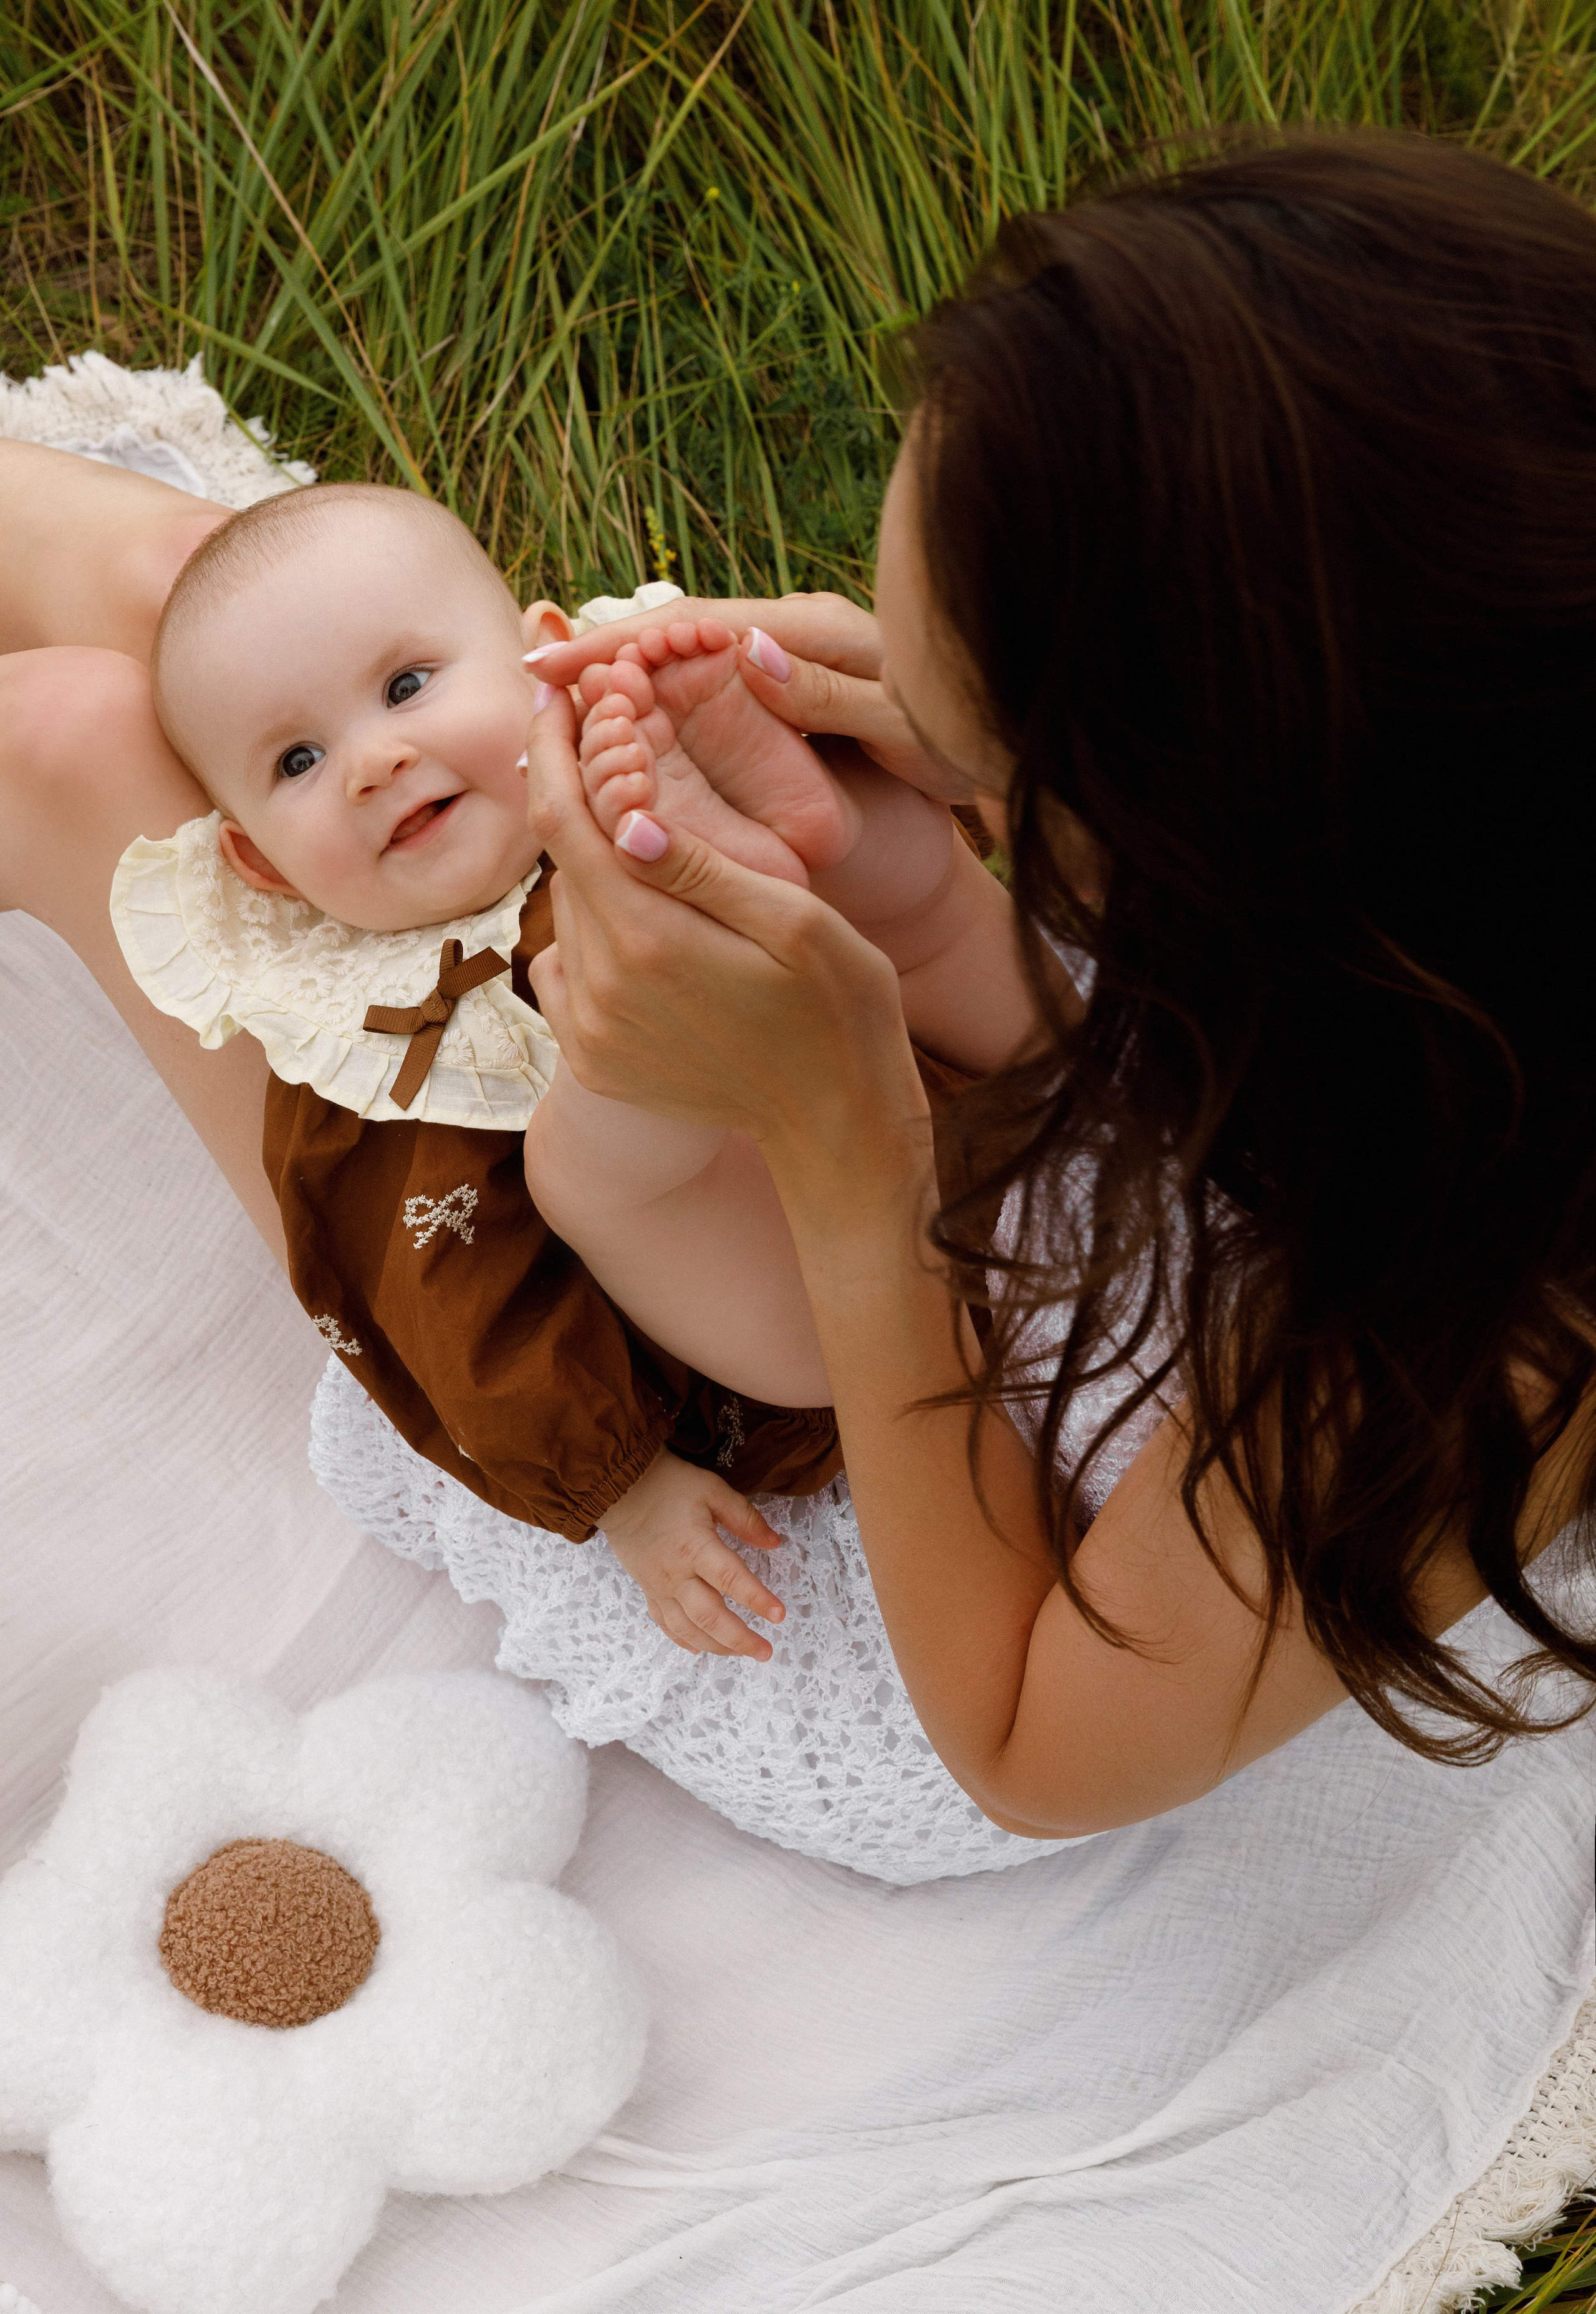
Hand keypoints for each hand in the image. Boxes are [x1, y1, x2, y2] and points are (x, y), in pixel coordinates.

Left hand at [524, 685, 925, 1156]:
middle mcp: (601, 988)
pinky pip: (565, 969)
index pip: (568, 818)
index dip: (553, 745)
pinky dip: (590, 929)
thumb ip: (704, 867)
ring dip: (589, 863)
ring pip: (566, 911)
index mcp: (649, 939)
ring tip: (632, 826)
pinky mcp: (593, 1060)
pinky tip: (638, 917)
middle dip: (577, 793)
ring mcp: (590, 1032)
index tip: (555, 688)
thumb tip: (622, 815)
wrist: (838, 1127)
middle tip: (602, 734)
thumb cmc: (841, 1011)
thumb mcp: (796, 922)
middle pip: (561, 860)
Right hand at [527, 591, 958, 800]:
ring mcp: (791, 669)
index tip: (557, 663)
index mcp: (815, 633)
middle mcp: (793, 640)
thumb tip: (744, 650)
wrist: (1022, 749)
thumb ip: (827, 694)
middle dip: (605, 658)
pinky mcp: (794, 700)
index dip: (624, 648)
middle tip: (530, 671)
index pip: (696, 631)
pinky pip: (712, 700)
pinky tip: (620, 725)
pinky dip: (661, 707)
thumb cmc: (974, 740)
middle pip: (679, 641)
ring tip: (554, 698)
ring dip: (623, 684)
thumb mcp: (907, 724)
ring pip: (688, 669)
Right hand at [601, 1449, 786, 1658]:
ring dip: (717, 1646)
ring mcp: (659, 1587)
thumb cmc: (669, 1485)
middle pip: (709, 1617)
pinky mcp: (647, 1590)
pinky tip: (700, 1649)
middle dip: (740, 1638)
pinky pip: (665, 1624)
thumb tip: (774, 1542)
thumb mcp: (712, 1490)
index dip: (757, 1599)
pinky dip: (683, 1640)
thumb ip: (744, 1517)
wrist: (619, 1488)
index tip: (779, 1615)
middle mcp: (676, 1574)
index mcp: (696, 1546)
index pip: (731, 1580)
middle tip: (766, 1651)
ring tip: (742, 1653)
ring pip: (688, 1628)